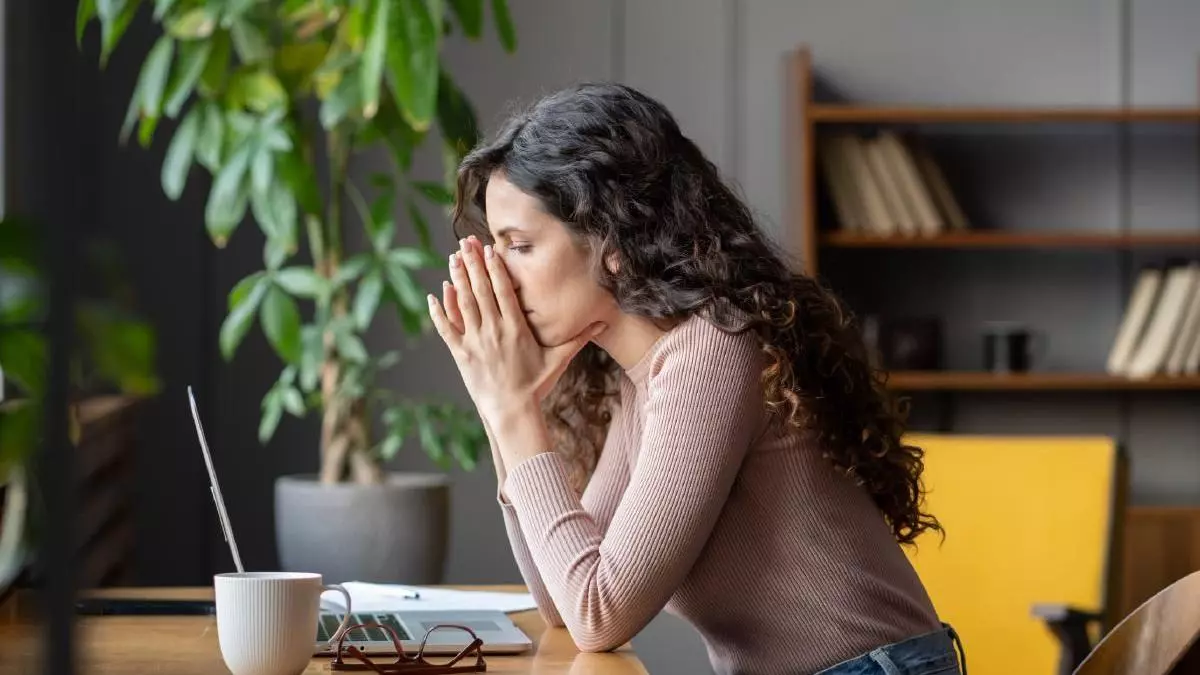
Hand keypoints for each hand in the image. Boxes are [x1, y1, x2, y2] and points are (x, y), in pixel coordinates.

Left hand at [427, 237, 603, 429]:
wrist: (512, 412)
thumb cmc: (535, 386)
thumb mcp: (558, 360)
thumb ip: (577, 338)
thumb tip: (602, 323)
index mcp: (516, 328)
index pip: (503, 290)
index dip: (495, 267)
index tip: (489, 249)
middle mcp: (494, 331)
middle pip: (481, 290)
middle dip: (473, 263)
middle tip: (466, 242)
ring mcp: (475, 342)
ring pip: (463, 304)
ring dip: (457, 279)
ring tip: (453, 258)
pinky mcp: (461, 355)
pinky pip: (447, 329)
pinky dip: (440, 311)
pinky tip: (435, 294)